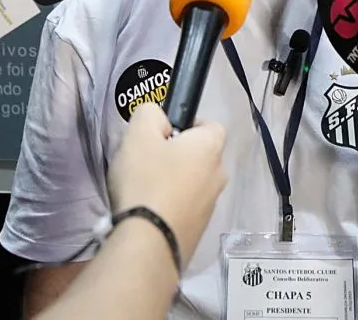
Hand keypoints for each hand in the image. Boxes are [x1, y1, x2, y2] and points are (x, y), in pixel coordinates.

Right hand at [107, 103, 226, 265]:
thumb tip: (159, 120)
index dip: (190, 124)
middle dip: (179, 155)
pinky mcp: (198, 232)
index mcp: (210, 149)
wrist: (148, 243)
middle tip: (149, 160)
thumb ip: (150, 114)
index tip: (165, 133)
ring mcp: (210, 207)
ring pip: (194, 184)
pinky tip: (148, 213)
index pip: (212, 126)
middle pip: (201, 157)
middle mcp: (218, 176)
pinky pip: (185, 209)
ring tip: (144, 189)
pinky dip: (171, 207)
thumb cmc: (145, 180)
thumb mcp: (138, 134)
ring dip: (174, 183)